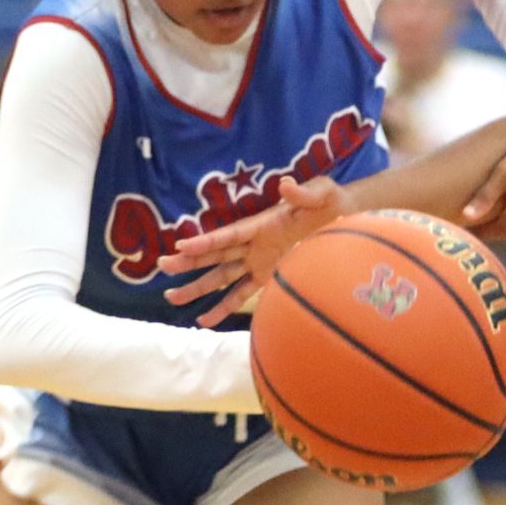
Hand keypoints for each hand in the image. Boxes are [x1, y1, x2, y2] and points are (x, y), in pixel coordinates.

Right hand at [158, 175, 351, 326]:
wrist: (342, 214)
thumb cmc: (328, 200)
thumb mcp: (320, 193)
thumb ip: (303, 194)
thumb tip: (286, 184)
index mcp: (262, 224)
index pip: (229, 235)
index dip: (207, 241)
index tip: (181, 245)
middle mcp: (254, 243)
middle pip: (216, 255)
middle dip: (190, 261)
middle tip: (163, 265)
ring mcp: (257, 260)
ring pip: (221, 277)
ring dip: (198, 287)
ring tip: (171, 297)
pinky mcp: (266, 274)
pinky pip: (241, 293)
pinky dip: (223, 306)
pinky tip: (203, 320)